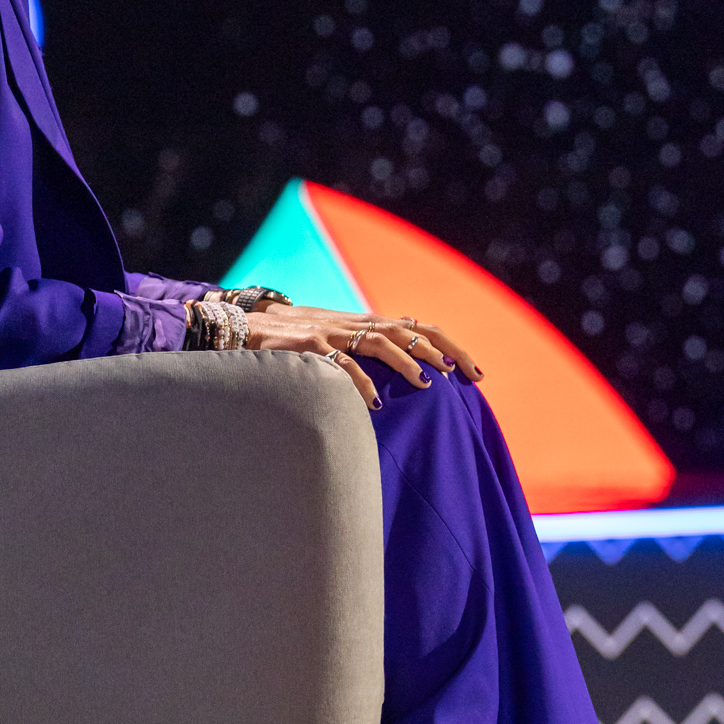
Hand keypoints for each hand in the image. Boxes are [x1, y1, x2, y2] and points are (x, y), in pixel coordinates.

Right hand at [237, 304, 482, 411]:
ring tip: (427, 383)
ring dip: (406, 361)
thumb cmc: (298, 335)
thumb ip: (375, 333)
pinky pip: (340, 364)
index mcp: (365, 321)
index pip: (418, 328)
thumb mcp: (341, 329)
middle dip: (441, 351)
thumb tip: (412, 331)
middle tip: (465, 374)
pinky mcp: (309, 345)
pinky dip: (359, 382)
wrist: (249, 325)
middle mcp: (354, 322)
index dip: (448, 346)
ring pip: (379, 340)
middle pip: (409, 330)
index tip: (474, 371)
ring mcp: (332, 331)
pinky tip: (373, 402)